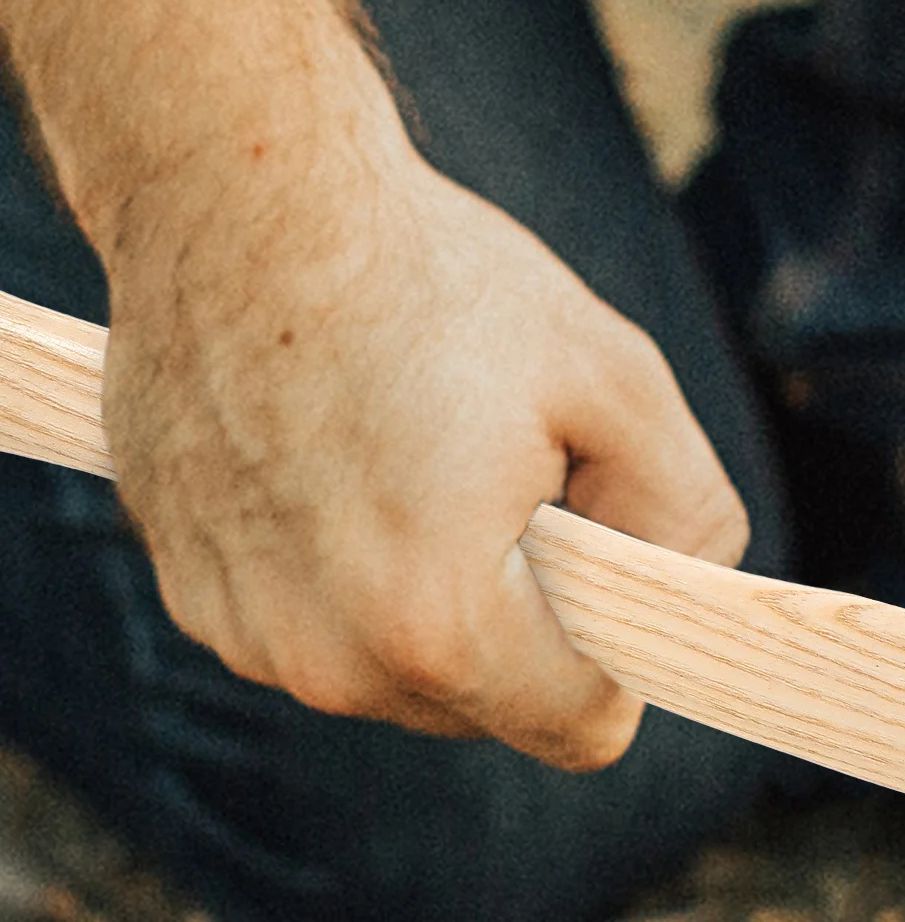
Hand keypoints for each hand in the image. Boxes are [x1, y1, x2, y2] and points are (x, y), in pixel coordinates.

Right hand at [101, 150, 747, 768]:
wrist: (235, 190)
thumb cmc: (433, 278)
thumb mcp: (616, 379)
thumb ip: (689, 513)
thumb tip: (679, 594)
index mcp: (438, 624)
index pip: (581, 730)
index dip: (613, 658)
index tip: (596, 567)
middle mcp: (330, 662)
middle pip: (492, 712)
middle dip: (523, 627)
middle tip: (503, 492)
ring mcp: (250, 640)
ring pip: (407, 684)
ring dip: (436, 611)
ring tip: (418, 477)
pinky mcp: (198, 604)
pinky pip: (327, 641)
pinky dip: (352, 588)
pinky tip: (339, 478)